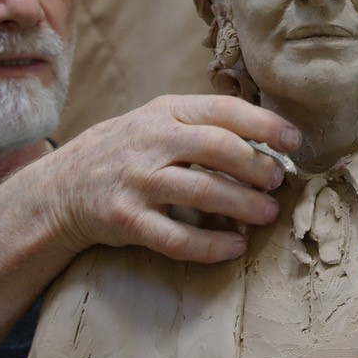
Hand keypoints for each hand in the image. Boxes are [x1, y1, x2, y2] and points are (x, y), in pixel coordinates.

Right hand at [40, 95, 300, 264]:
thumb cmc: (128, 152)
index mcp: (165, 112)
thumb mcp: (157, 122)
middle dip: (257, 165)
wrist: (63, 186)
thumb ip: (202, 125)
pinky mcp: (127, 220)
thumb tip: (269, 140)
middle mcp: (151, 143)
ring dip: (243, 205)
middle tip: (279, 181)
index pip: (223, 110)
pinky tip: (234, 247)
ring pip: (201, 192)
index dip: (264, 125)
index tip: (294, 141)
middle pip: (217, 148)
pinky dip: (210, 245)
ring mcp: (138, 182)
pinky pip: (176, 237)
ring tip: (268, 213)